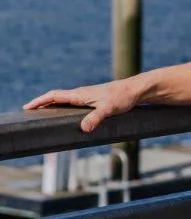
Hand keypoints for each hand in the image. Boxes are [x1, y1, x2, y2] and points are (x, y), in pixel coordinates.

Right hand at [23, 78, 141, 132]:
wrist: (135, 90)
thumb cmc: (122, 98)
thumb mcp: (108, 109)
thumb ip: (96, 118)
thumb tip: (84, 128)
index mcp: (80, 94)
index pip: (54, 96)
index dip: (40, 101)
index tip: (28, 106)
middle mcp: (81, 93)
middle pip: (56, 97)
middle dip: (41, 103)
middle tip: (29, 110)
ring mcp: (87, 95)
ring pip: (64, 98)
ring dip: (51, 103)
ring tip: (41, 111)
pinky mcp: (93, 99)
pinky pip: (72, 101)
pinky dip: (62, 105)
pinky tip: (64, 112)